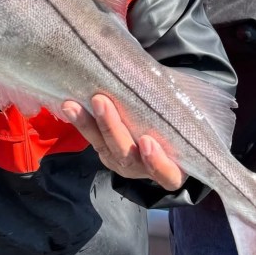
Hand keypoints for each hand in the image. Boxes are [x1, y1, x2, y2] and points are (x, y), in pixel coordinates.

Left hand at [61, 94, 186, 190]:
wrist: (166, 133)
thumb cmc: (181, 128)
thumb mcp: (186, 124)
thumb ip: (181, 112)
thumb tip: (182, 81)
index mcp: (171, 169)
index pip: (165, 173)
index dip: (156, 161)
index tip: (147, 141)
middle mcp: (143, 170)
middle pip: (126, 156)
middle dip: (112, 129)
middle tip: (101, 102)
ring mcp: (122, 163)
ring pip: (104, 148)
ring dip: (87, 125)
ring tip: (72, 105)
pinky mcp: (106, 153)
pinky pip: (93, 140)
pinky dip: (81, 123)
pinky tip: (69, 106)